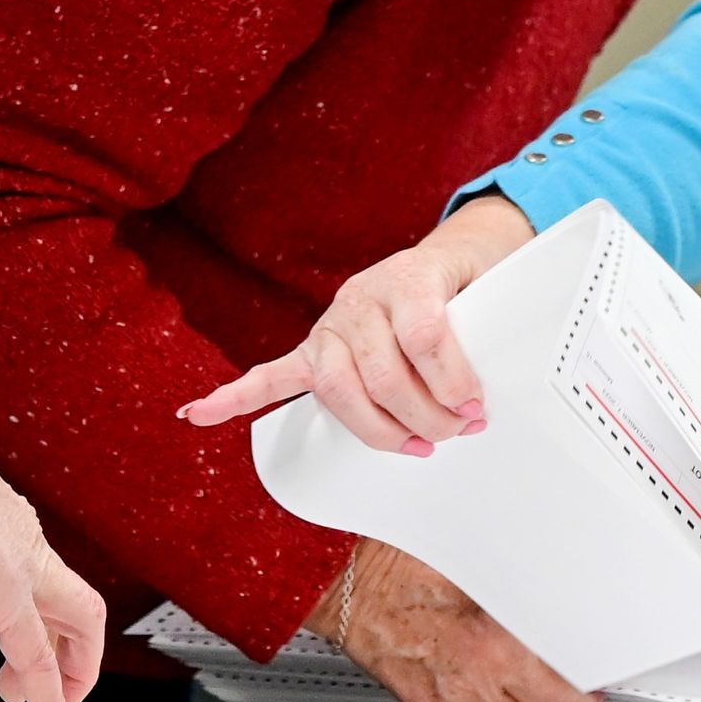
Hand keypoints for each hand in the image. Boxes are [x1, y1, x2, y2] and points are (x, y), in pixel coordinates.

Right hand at [0, 391, 107, 701]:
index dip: (8, 612)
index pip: (15, 571)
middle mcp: (19, 539)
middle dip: (59, 648)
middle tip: (28, 685)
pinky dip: (51, 698)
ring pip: (76, 622)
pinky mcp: (10, 593)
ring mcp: (21, 563)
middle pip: (68, 600)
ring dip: (60, 672)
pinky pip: (42, 658)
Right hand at [178, 194, 534, 449]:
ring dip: (378, 428)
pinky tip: (197, 414)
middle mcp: (361, 297)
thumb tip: (503, 397)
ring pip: (336, 387)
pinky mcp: (315, 350)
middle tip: (459, 432)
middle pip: (380, 370)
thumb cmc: (478, 287)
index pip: (423, 332)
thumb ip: (497, 337)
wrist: (456, 256)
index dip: (451, 378)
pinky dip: (236, 397)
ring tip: (418, 445)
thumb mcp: (498, 298)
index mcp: (409, 275)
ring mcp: (332, 325)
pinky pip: (273, 375)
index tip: (477, 408)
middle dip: (423, 413)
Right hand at [311, 540, 599, 701]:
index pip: (564, 700)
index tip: (594, 686)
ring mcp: (446, 699)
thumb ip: (525, 588)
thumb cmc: (398, 560)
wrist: (344, 577)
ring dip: (521, 699)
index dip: (586, 696)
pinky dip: (484, 697)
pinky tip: (482, 668)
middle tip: (568, 677)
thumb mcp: (478, 562)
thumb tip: (562, 592)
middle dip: (557, 699)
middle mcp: (471, 683)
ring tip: (524, 669)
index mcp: (492, 649)